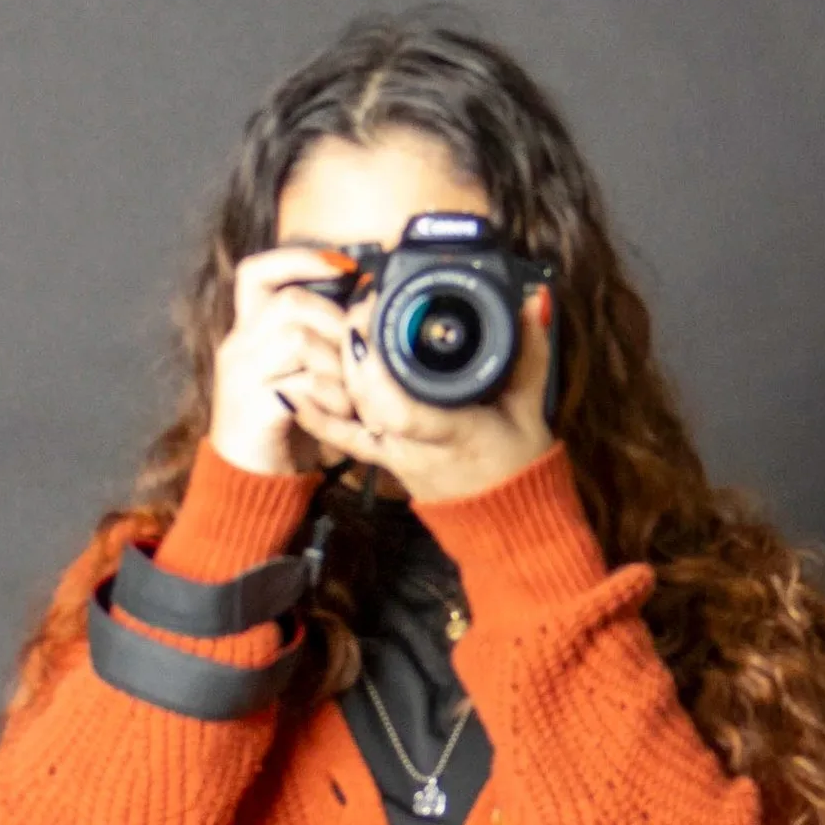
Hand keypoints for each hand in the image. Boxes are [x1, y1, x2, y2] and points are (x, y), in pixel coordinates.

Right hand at [204, 245, 360, 477]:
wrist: (250, 484)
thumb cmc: (284, 430)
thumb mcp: (302, 378)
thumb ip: (321, 344)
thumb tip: (366, 312)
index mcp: (247, 334)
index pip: (257, 274)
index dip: (297, 259)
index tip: (342, 265)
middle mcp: (238, 347)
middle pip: (289, 302)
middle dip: (336, 322)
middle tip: (357, 356)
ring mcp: (241, 376)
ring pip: (296, 338)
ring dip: (337, 364)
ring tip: (351, 394)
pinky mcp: (251, 407)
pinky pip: (300, 383)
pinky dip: (331, 396)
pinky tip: (342, 413)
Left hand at [291, 280, 558, 502]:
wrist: (506, 521)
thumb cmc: (518, 466)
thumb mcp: (530, 407)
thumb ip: (529, 352)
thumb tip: (531, 303)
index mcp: (452, 430)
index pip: (401, 403)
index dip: (375, 364)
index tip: (367, 320)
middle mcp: (414, 444)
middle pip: (367, 398)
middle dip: (351, 350)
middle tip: (349, 306)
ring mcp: (395, 454)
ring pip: (352, 413)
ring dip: (332, 373)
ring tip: (317, 330)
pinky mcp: (385, 459)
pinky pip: (345, 438)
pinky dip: (318, 415)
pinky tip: (292, 391)